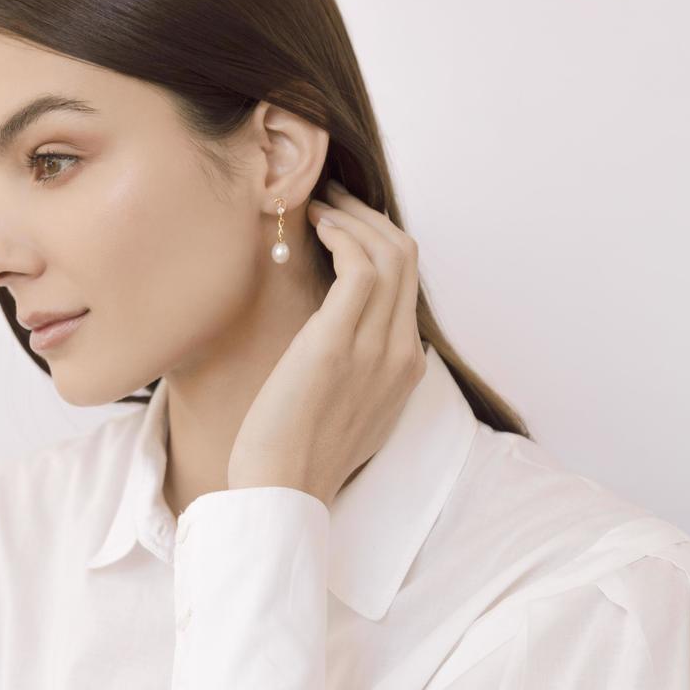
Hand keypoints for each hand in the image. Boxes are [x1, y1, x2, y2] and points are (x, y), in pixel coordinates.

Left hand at [227, 178, 426, 507]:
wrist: (280, 490)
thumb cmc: (295, 452)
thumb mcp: (343, 407)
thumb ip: (355, 370)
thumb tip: (335, 334)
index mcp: (404, 368)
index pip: (409, 282)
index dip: (379, 240)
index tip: (343, 222)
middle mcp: (400, 354)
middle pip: (407, 257)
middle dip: (369, 216)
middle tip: (330, 198)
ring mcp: (374, 349)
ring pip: (390, 253)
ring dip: (354, 217)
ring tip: (318, 205)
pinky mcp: (337, 344)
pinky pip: (360, 268)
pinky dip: (343, 236)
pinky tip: (317, 229)